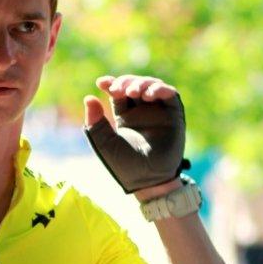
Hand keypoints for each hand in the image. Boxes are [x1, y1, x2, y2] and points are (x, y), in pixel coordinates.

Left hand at [84, 74, 189, 194]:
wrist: (148, 181)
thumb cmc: (126, 167)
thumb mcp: (105, 145)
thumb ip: (95, 124)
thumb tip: (88, 98)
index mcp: (125, 116)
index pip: (118, 92)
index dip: (111, 83)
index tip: (102, 83)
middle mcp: (143, 111)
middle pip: (135, 84)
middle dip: (126, 82)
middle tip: (118, 89)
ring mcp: (159, 112)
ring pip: (152, 85)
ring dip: (142, 83)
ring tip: (133, 92)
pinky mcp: (174, 115)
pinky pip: (170, 94)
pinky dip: (160, 89)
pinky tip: (149, 95)